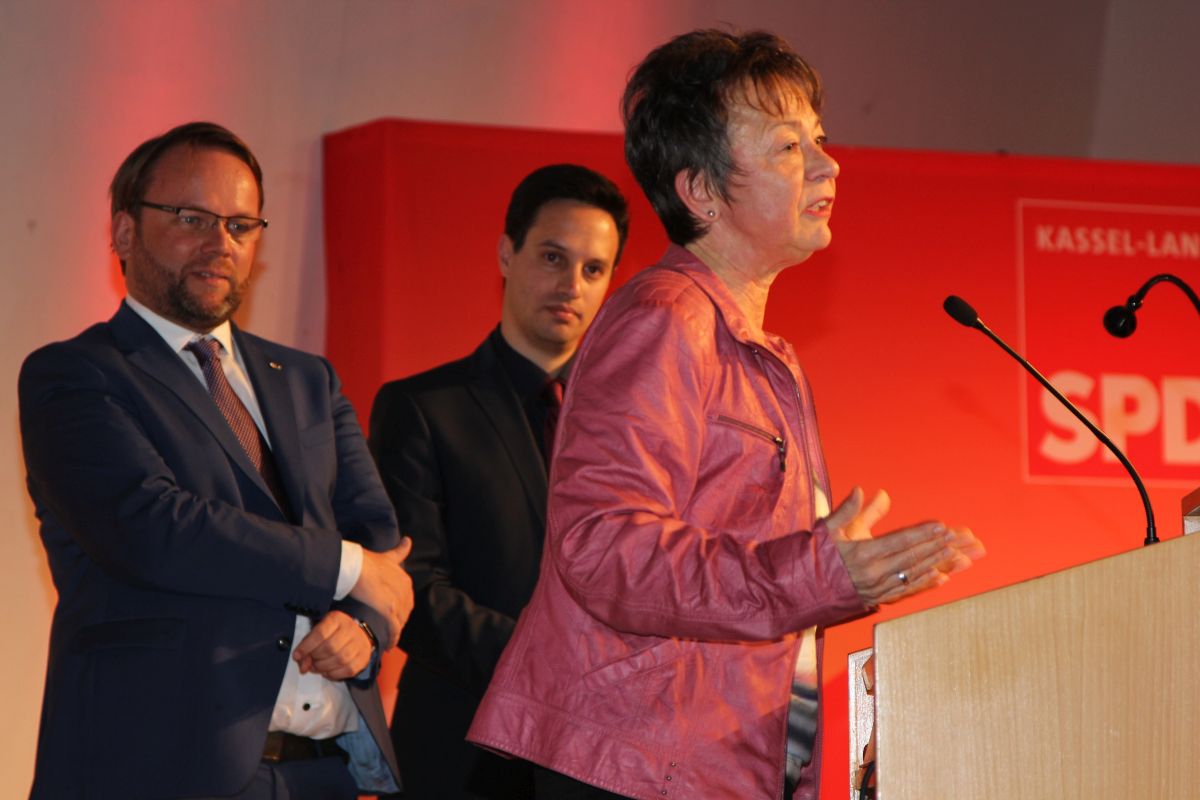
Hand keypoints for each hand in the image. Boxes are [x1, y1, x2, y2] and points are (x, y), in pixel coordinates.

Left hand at [293, 610, 372, 679]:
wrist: (357, 633)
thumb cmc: (333, 633)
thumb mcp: (317, 632)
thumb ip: (307, 647)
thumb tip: (303, 666)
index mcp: (337, 619)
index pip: (320, 633)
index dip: (306, 647)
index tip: (296, 656)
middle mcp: (350, 629)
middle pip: (330, 648)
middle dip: (315, 658)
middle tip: (309, 661)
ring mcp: (359, 643)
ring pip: (339, 660)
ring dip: (323, 667)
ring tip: (317, 667)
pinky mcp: (364, 657)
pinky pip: (348, 670)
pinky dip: (334, 674)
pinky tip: (327, 671)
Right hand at [349, 537, 413, 648]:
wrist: (355, 566)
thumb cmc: (366, 560)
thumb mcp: (387, 555)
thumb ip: (399, 551)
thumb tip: (409, 540)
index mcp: (405, 579)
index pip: (406, 598)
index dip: (400, 607)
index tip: (394, 614)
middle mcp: (406, 590)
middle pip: (405, 611)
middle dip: (398, 620)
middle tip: (390, 630)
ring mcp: (399, 601)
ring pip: (400, 621)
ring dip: (395, 631)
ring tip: (388, 639)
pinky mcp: (390, 610)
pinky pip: (394, 629)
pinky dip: (393, 638)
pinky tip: (388, 646)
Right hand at [829, 487, 984, 606]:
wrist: (802, 590)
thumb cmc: (815, 557)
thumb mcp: (828, 529)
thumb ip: (848, 510)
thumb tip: (863, 490)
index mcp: (863, 553)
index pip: (900, 541)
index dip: (923, 533)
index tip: (942, 526)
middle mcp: (874, 572)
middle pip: (913, 557)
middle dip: (938, 547)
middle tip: (959, 538)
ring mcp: (878, 588)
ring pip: (915, 575)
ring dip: (939, 565)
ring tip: (961, 557)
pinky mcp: (878, 598)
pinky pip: (907, 591)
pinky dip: (926, 584)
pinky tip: (942, 578)